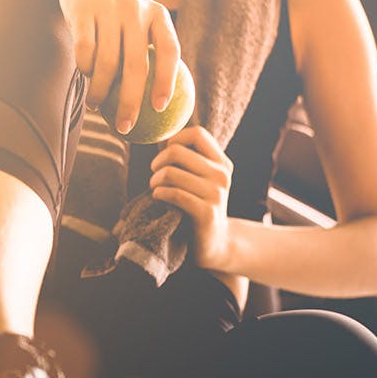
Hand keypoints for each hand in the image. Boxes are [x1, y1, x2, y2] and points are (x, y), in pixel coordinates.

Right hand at [23, 0, 179, 133]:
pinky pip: (84, 52)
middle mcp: (136, 10)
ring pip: (107, 63)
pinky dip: (84, 69)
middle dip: (130, 102)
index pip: (169, 50)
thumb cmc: (116, 13)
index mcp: (157, 14)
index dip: (166, 81)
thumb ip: (149, 53)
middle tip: (125, 128)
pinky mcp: (83, 11)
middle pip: (136, 65)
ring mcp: (108, 9)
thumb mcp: (139, 22)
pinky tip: (84, 78)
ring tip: (96, 106)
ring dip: (100, 92)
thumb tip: (159, 107)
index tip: (159, 109)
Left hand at [149, 126, 233, 269]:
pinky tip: (158, 198)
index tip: (164, 155)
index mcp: (221, 162)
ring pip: (170, 173)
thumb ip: (185, 159)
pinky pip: (173, 193)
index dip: (173, 139)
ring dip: (155, 181)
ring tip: (155, 189)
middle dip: (157, 163)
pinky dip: (159, 193)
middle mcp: (221, 175)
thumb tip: (161, 137)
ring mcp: (216, 194)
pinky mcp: (205, 212)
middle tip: (154, 175)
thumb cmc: (197, 207)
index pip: (196, 134)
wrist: (215, 244)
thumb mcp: (197, 179)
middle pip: (176, 151)